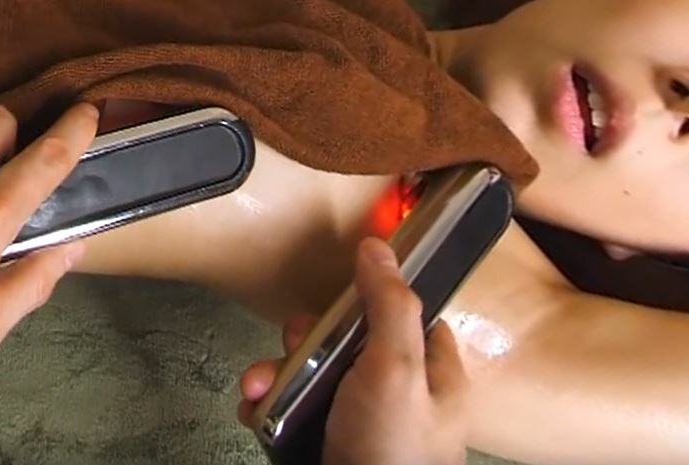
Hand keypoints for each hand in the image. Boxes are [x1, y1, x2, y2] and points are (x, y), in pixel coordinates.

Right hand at [238, 238, 470, 464]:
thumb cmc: (393, 449)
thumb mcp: (397, 368)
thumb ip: (388, 304)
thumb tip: (379, 245)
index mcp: (433, 375)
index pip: (407, 317)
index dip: (373, 299)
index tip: (343, 290)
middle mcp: (397, 397)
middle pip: (346, 342)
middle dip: (305, 340)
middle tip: (293, 342)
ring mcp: (358, 423)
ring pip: (311, 374)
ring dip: (277, 372)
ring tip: (259, 386)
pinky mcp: (323, 445)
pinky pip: (291, 410)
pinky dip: (268, 405)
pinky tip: (256, 408)